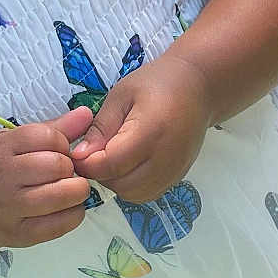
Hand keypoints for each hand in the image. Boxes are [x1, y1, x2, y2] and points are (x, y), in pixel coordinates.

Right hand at [0, 106, 94, 254]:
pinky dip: (74, 214)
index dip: (62, 143)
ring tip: (71, 189)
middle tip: (66, 172)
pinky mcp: (19, 234)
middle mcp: (2, 177)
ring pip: (61, 195)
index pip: (47, 136)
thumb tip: (86, 114)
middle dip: (70, 167)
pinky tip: (68, 208)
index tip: (59, 151)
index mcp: (1, 148)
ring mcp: (10, 208)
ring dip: (77, 191)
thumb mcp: (12, 141)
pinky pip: (59, 224)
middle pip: (57, 165)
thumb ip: (52, 128)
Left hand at [68, 57, 210, 201]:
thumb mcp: (122, 95)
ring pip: (135, 195)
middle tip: (95, 154)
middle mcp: (166, 157)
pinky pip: (148, 193)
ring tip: (112, 159)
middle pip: (122, 185)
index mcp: (151, 131)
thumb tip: (80, 156)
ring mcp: (175, 170)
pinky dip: (133, 186)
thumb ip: (101, 127)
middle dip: (101, 175)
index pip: (110, 164)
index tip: (78, 152)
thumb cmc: (158, 83)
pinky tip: (129, 165)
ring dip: (117, 183)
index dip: (88, 163)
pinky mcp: (179, 176)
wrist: (199, 86)